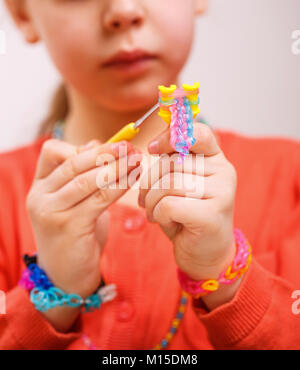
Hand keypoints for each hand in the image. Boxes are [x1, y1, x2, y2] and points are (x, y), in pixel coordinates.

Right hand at [26, 138, 141, 299]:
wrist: (66, 276)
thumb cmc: (75, 235)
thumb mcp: (75, 203)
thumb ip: (83, 175)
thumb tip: (98, 145)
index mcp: (40, 186)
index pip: (53, 151)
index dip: (83, 147)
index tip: (112, 147)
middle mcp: (40, 197)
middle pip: (73, 163)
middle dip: (106, 152)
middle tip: (130, 147)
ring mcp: (51, 212)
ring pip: (87, 179)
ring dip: (116, 167)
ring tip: (137, 160)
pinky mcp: (69, 227)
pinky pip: (98, 199)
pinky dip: (119, 186)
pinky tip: (134, 179)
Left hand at [138, 123, 237, 297]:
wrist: (206, 253)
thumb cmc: (187, 215)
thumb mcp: (180, 183)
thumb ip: (174, 160)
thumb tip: (157, 138)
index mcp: (216, 158)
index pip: (197, 133)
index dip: (170, 137)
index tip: (153, 149)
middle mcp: (224, 171)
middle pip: (172, 163)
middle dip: (149, 181)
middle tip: (145, 198)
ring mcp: (222, 192)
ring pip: (169, 184)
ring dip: (152, 200)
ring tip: (154, 211)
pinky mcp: (212, 215)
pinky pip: (169, 204)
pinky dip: (158, 214)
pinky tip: (164, 221)